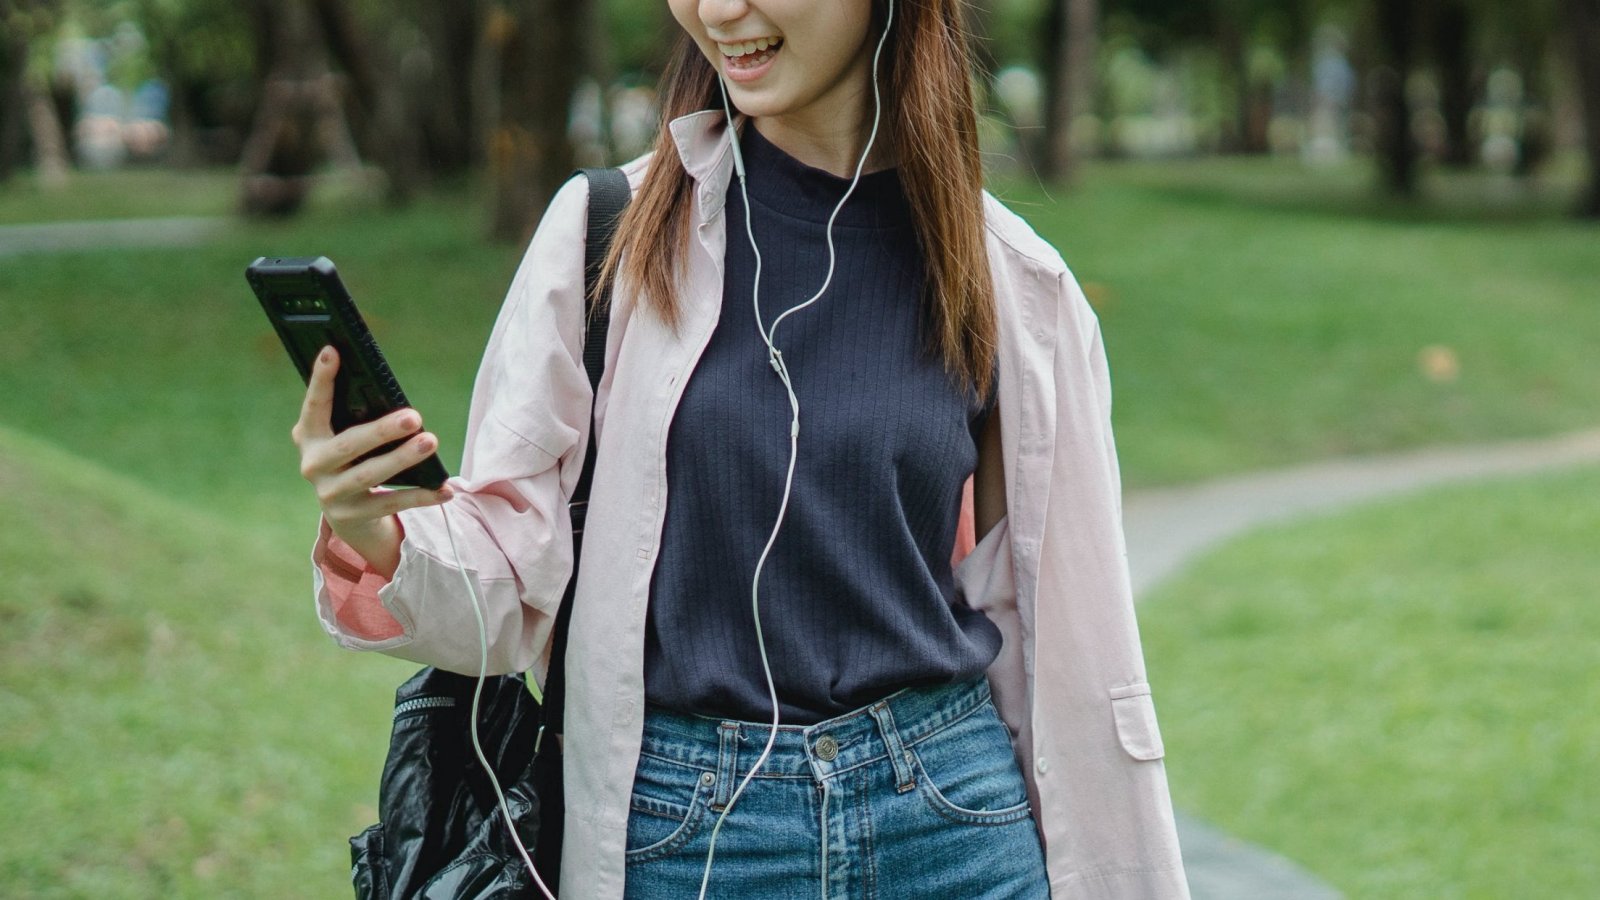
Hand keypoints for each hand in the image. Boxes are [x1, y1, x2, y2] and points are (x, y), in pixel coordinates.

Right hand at [291, 346, 452, 555]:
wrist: (346, 512)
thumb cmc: (352, 457)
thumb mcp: (345, 434)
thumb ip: (355, 414)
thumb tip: (383, 386)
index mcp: (307, 436)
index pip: (314, 405)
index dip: (321, 379)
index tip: (332, 351)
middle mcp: (313, 465)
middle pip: (349, 444)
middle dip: (382, 430)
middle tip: (414, 416)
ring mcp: (331, 494)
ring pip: (371, 474)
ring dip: (403, 458)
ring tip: (431, 441)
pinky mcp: (353, 517)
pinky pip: (392, 503)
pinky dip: (422, 495)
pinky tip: (445, 488)